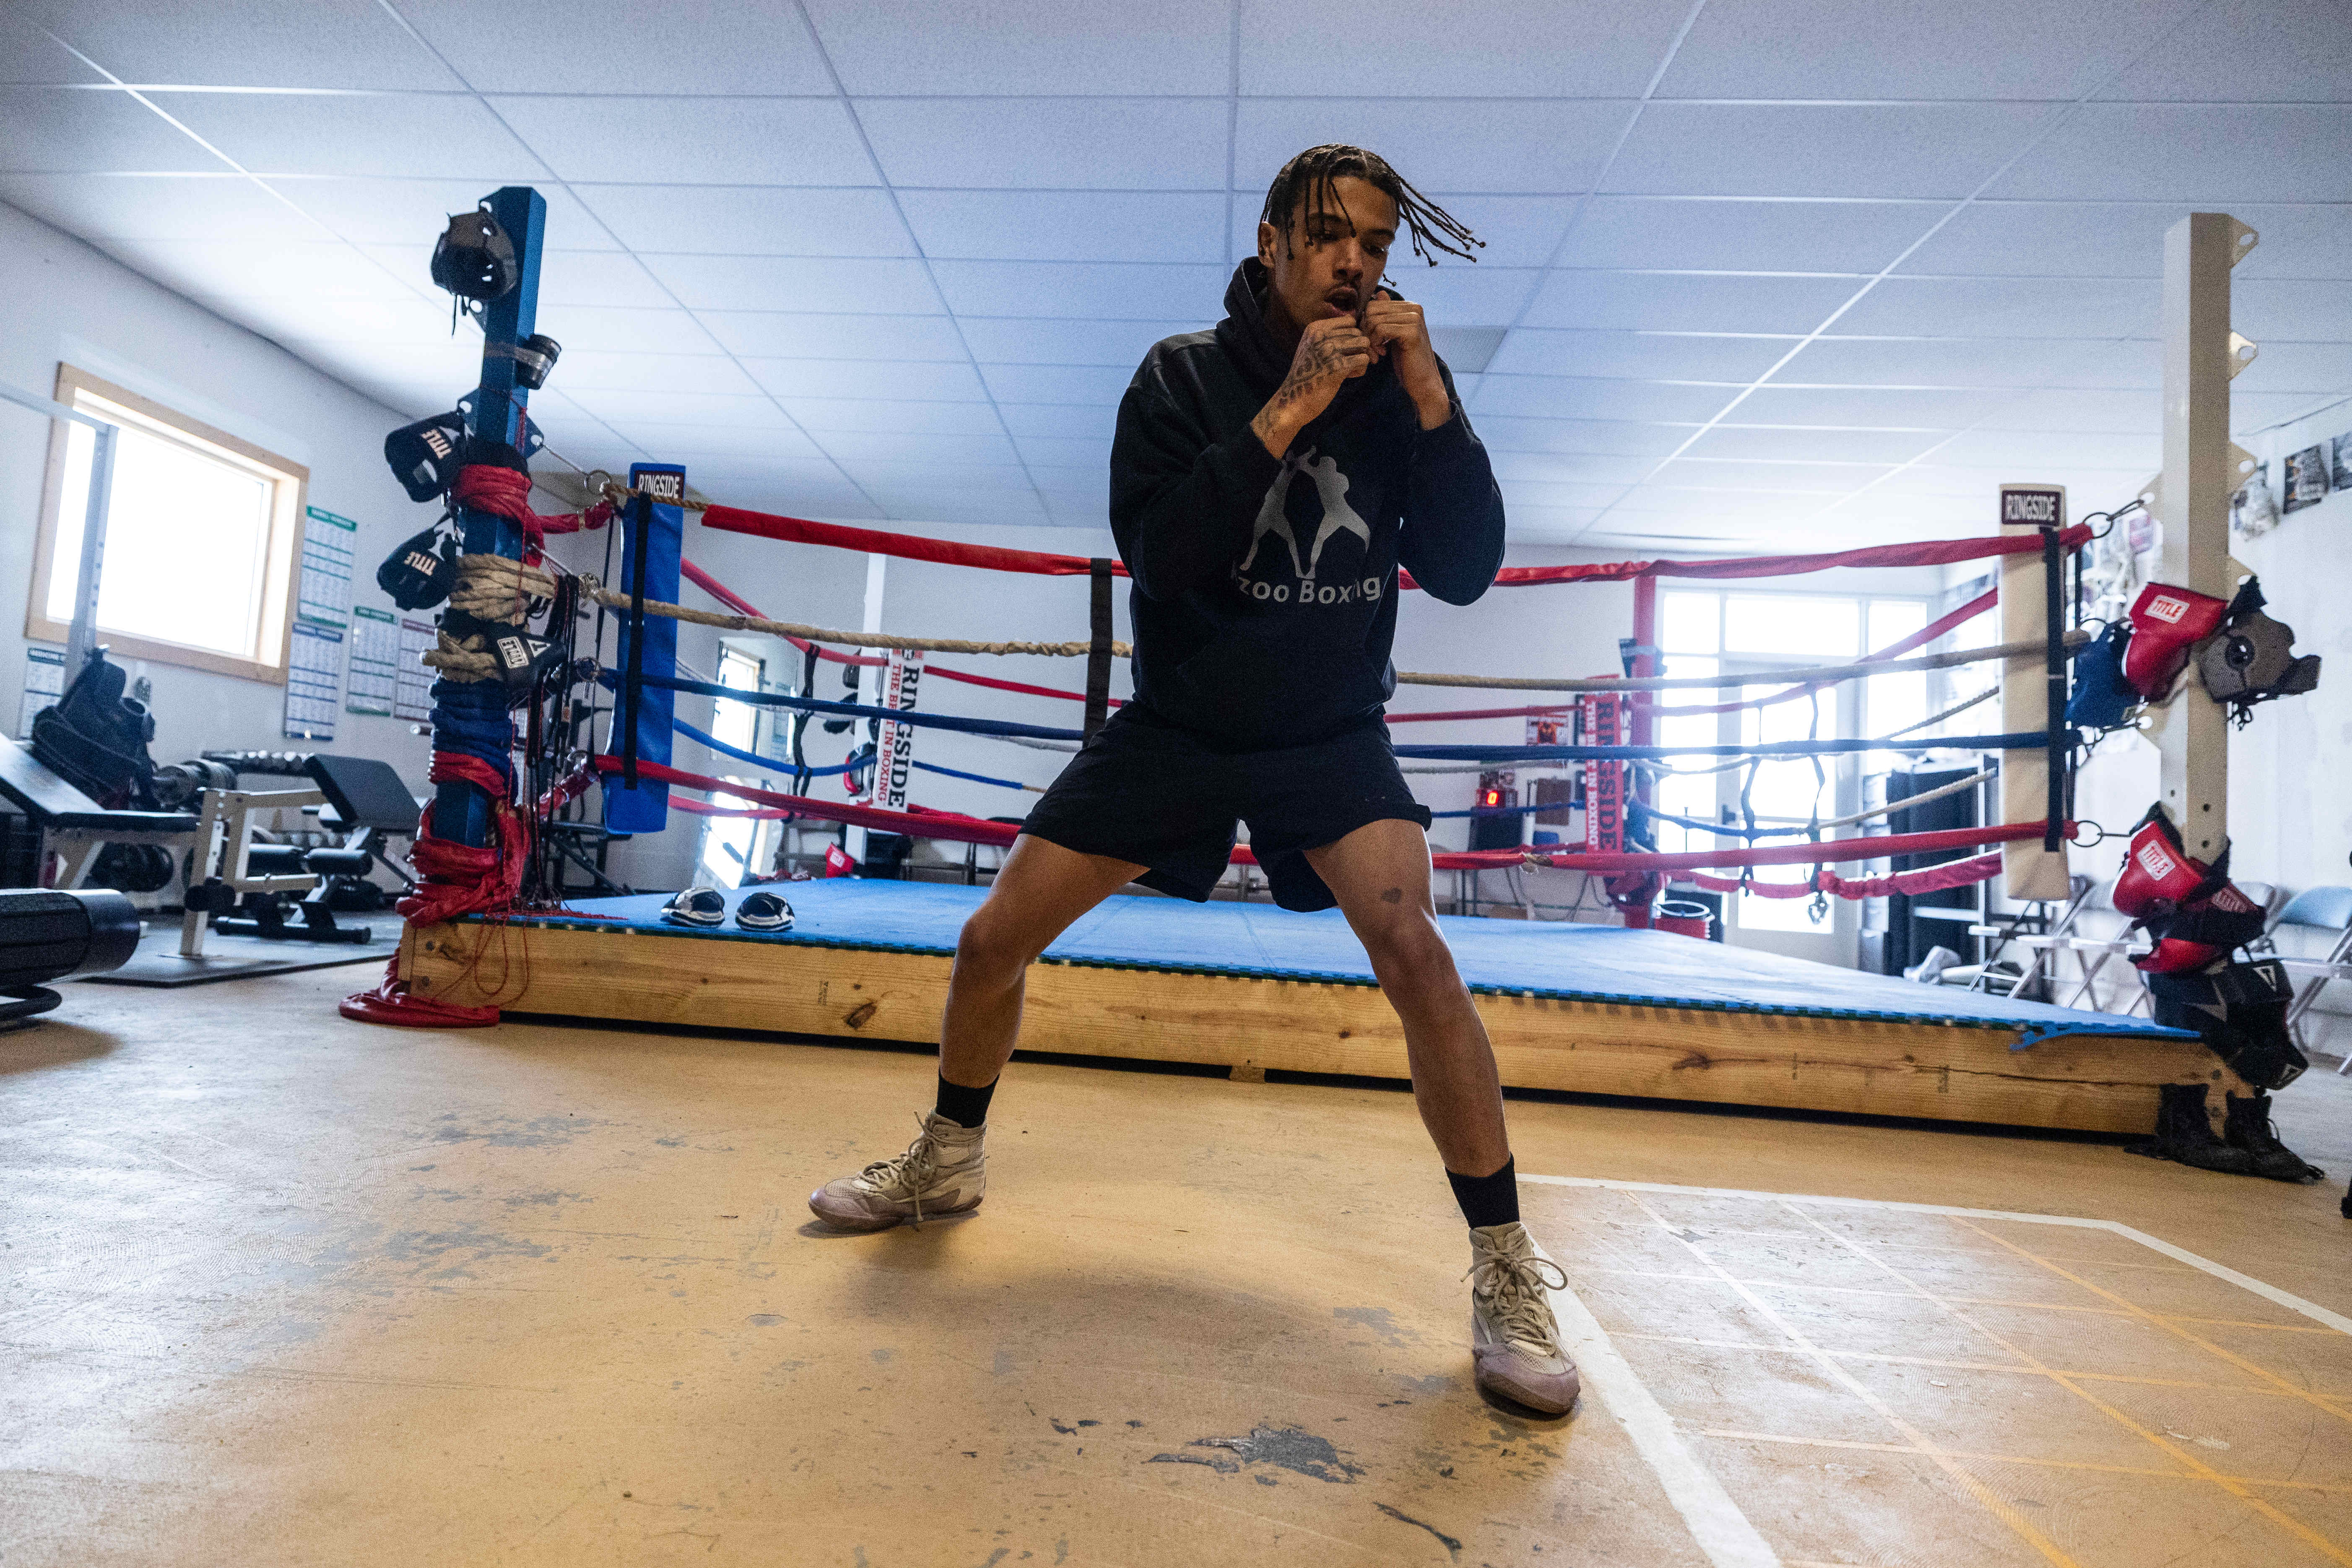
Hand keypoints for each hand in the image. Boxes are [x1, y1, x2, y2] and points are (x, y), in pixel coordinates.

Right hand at [1252, 316, 1371, 456]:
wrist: (1294, 400)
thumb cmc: (1308, 374)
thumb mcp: (1313, 347)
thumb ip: (1331, 334)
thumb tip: (1356, 321)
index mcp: (1315, 328)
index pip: (1350, 321)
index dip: (1352, 336)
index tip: (1344, 350)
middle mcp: (1321, 335)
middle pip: (1358, 333)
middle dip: (1357, 349)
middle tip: (1346, 363)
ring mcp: (1329, 350)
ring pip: (1364, 343)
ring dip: (1361, 357)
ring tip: (1349, 368)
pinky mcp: (1338, 367)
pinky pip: (1364, 359)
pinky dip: (1360, 369)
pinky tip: (1348, 377)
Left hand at [1361, 296, 1449, 429]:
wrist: (1423, 382)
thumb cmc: (1407, 360)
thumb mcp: (1393, 335)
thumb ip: (1387, 315)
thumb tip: (1379, 293)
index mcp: (1410, 306)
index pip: (1374, 304)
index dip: (1366, 324)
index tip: (1373, 341)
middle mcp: (1414, 308)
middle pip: (1372, 310)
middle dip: (1366, 330)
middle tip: (1373, 348)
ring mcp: (1414, 318)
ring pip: (1374, 320)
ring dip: (1370, 339)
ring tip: (1378, 353)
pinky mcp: (1411, 331)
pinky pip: (1380, 329)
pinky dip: (1375, 343)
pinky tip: (1382, 354)